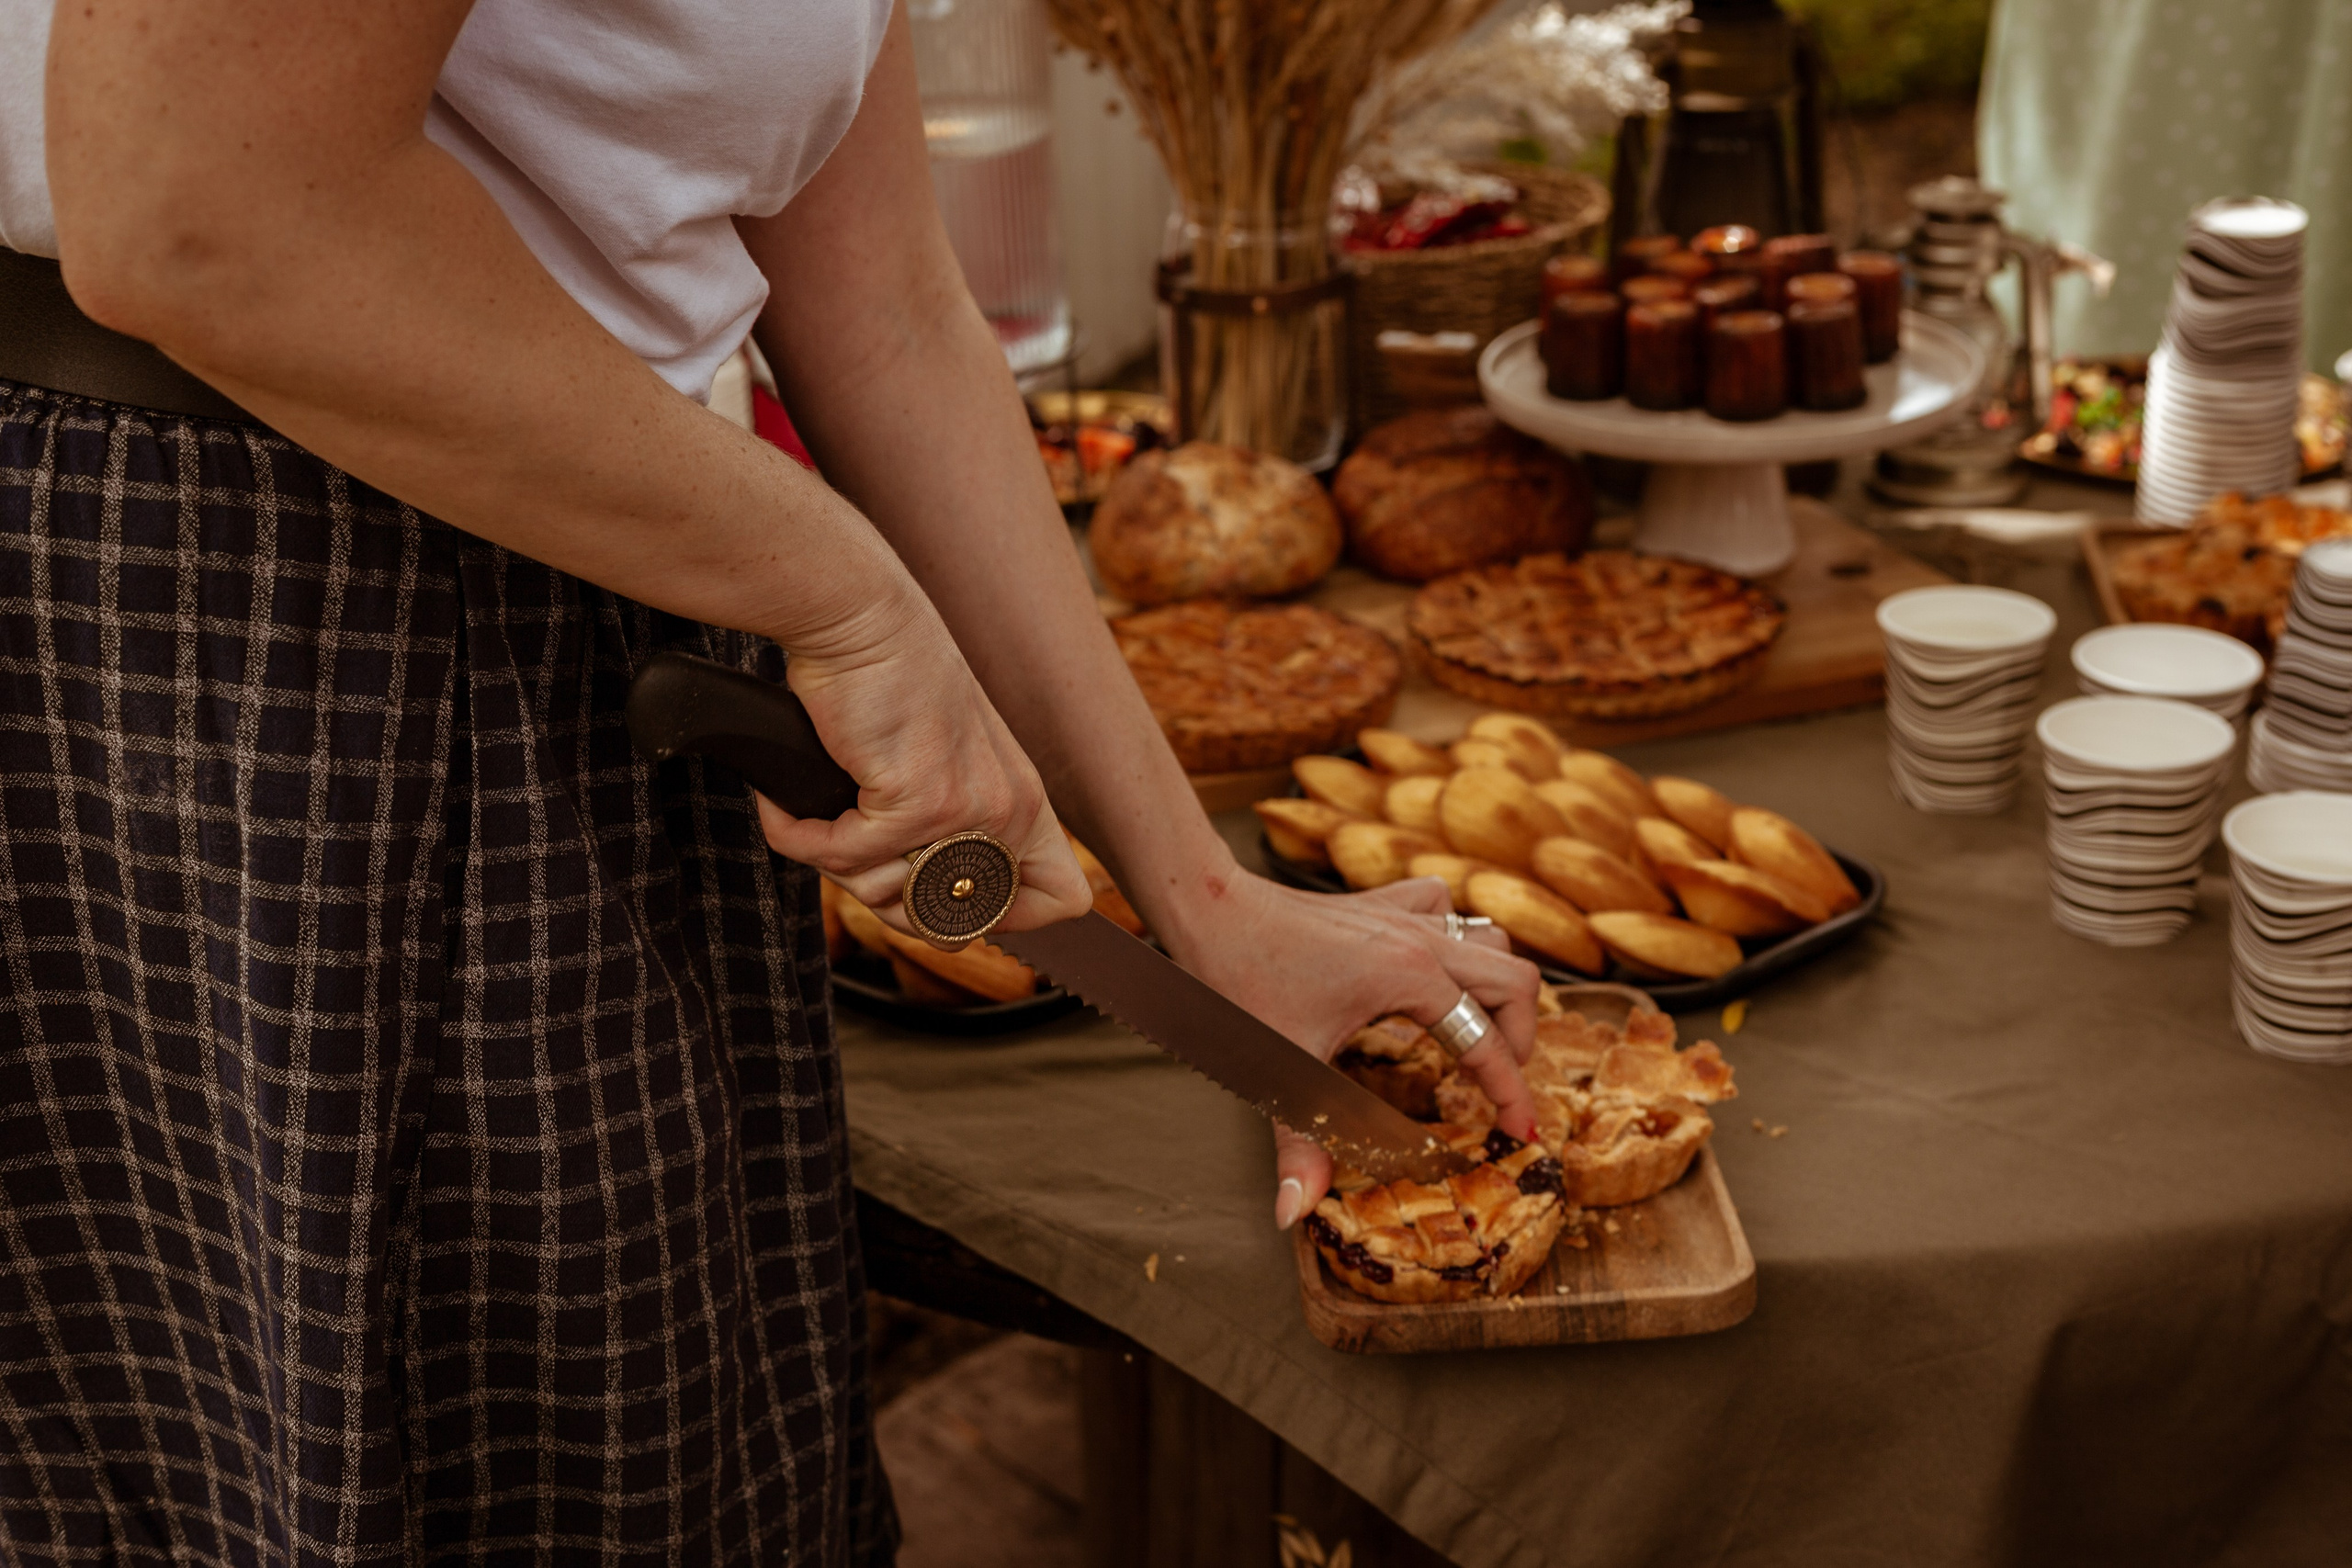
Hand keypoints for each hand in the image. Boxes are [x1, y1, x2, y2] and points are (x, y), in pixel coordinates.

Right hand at [755, 591, 1091, 935]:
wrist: (859, 619)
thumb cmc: (885, 683)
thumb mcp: (941, 761)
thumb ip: (949, 833)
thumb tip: (920, 915)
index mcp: (1025, 802)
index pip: (1062, 899)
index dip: (1004, 920)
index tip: (938, 898)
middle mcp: (1008, 811)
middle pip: (948, 926)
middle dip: (882, 899)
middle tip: (847, 845)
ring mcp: (967, 811)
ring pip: (882, 895)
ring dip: (831, 860)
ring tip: (819, 806)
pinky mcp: (917, 802)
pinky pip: (841, 858)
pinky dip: (798, 835)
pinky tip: (788, 801)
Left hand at [1170, 873, 1543, 1230]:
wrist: (1206, 905)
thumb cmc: (1239, 976)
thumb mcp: (1276, 1067)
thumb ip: (1297, 1144)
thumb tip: (1293, 1212)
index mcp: (1408, 977)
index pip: (1486, 1043)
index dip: (1512, 1095)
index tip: (1521, 1134)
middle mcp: (1418, 939)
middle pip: (1515, 981)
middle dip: (1518, 1039)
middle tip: (1495, 1085)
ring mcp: (1401, 914)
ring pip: (1488, 939)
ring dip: (1494, 988)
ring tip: (1474, 1034)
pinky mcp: (1380, 904)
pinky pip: (1443, 908)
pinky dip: (1454, 940)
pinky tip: (1432, 971)